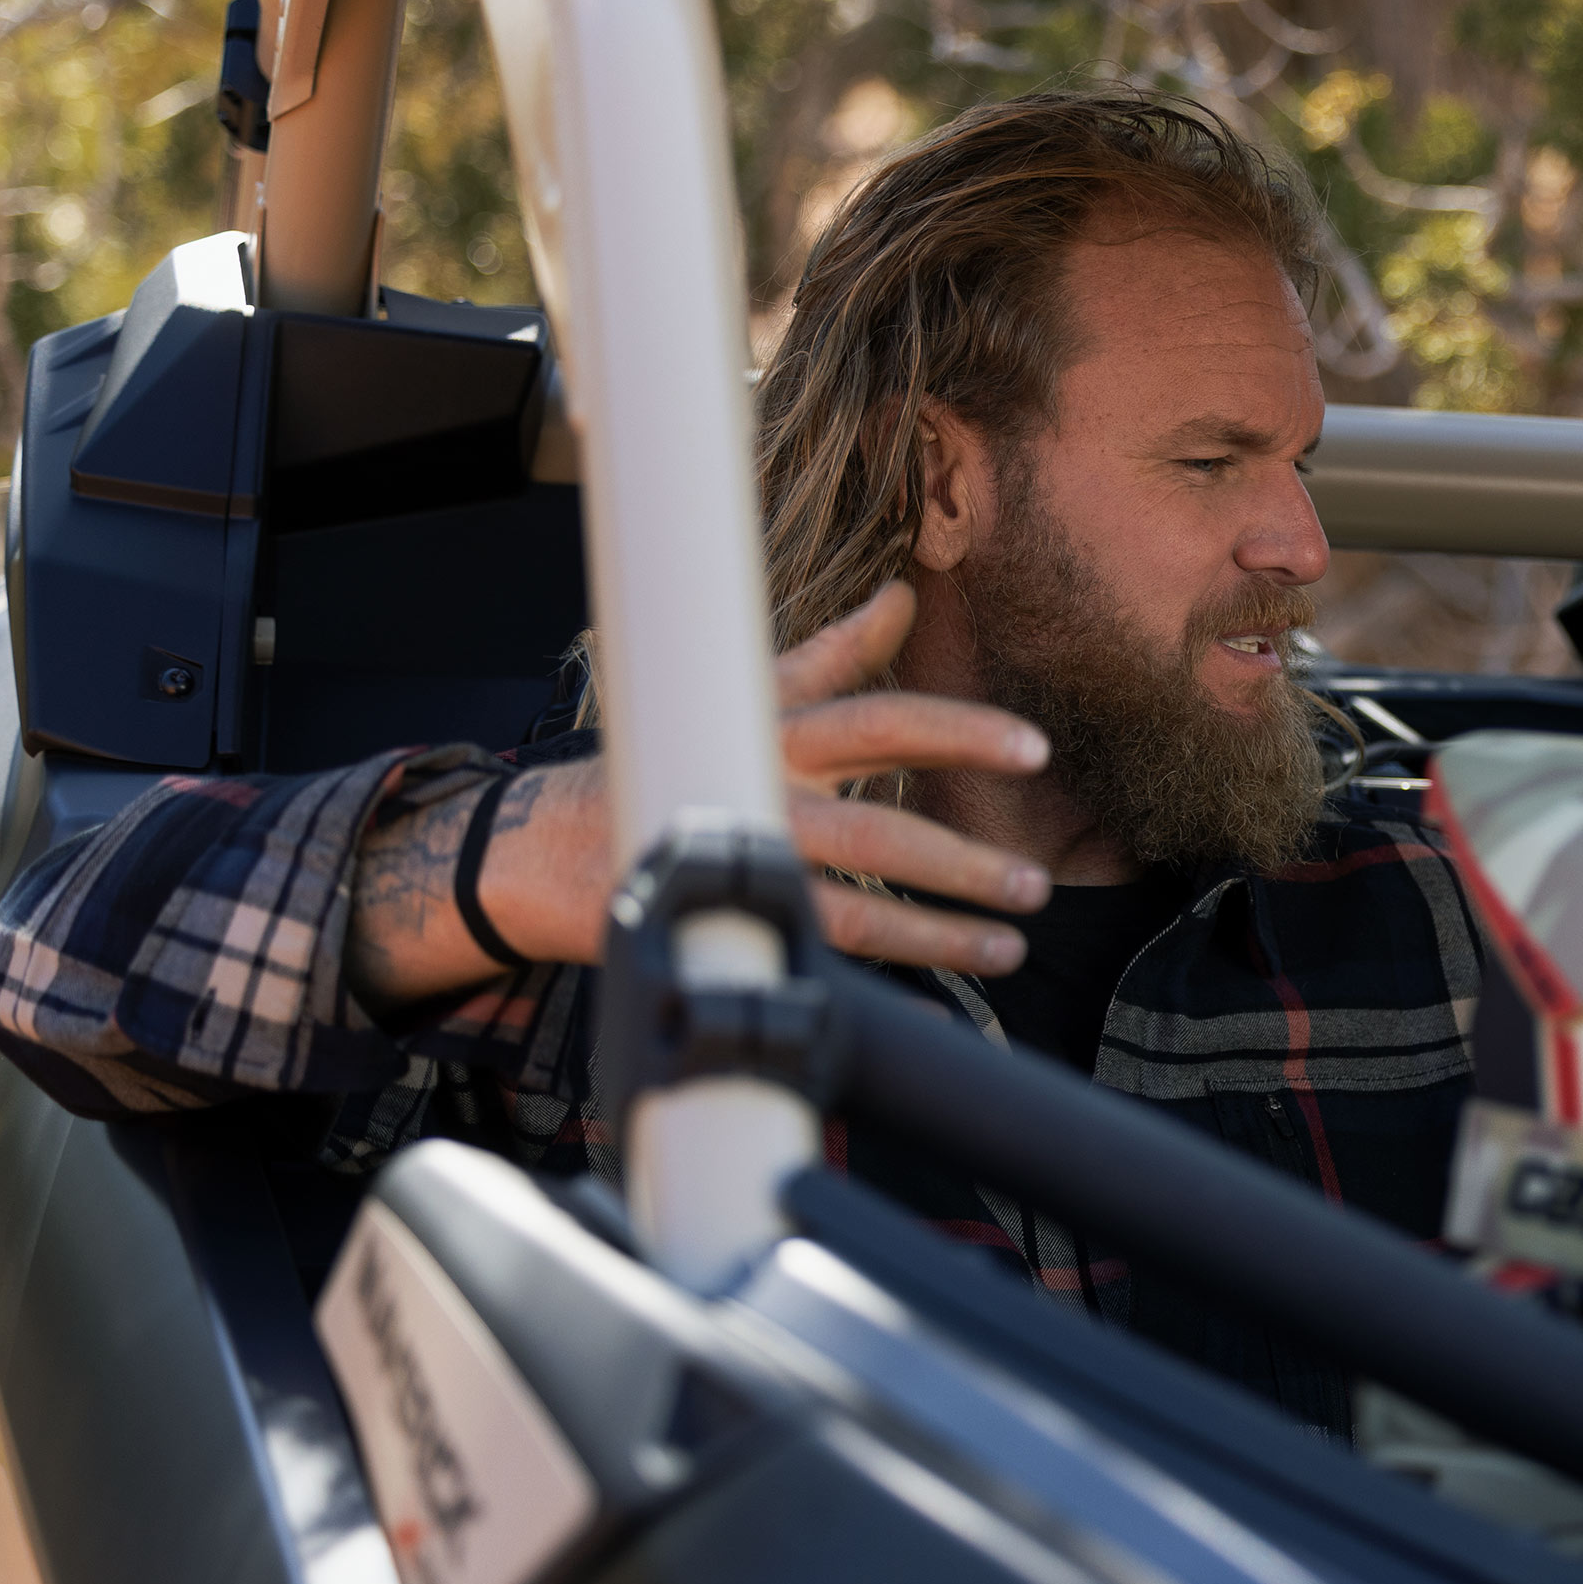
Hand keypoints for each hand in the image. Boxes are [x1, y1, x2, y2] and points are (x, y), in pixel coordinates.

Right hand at [347, 583, 1053, 1006]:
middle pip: (877, 828)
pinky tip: (940, 986)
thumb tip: (903, 597)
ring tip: (1011, 939)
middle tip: (1036, 882)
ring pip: (856, 906)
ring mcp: (744, 865)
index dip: (960, 733)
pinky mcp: (725, 923)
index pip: (882, 722)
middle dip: (964, 860)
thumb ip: (833, 653)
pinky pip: (819, 953)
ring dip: (940, 928)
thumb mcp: (746, 691)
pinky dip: (886, 972)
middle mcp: (764, 794)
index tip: (1033, 749)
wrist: (546, 849)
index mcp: (776, 731)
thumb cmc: (667, 756)